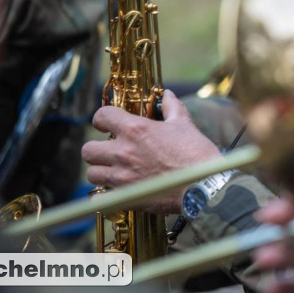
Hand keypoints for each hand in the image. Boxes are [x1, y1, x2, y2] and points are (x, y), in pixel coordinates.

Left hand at [82, 90, 221, 212]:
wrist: (205, 185)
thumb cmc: (196, 153)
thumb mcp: (185, 124)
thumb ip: (172, 107)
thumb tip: (168, 95)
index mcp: (136, 129)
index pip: (102, 116)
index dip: (103, 119)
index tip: (108, 124)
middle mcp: (123, 152)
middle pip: (88, 149)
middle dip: (97, 149)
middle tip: (111, 151)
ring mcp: (122, 177)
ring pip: (92, 173)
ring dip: (101, 171)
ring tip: (115, 171)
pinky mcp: (125, 198)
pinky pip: (99, 198)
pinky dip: (106, 195)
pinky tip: (117, 191)